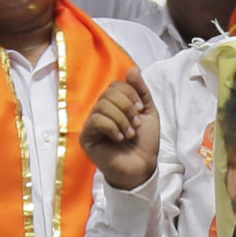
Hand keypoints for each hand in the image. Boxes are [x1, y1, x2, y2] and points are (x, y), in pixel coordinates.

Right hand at [80, 69, 159, 191]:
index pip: (116, 85)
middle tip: (136, 124)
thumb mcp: (149, 113)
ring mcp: (92, 124)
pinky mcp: (87, 137)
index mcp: (114, 105)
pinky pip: (96, 120)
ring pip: (102, 106)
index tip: (141, 110)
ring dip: (121, 119)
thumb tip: (132, 69)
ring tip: (130, 133)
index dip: (130, 94)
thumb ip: (141, 91)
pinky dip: (112, 127)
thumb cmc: (145, 143)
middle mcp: (101, 112)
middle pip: (108, 93)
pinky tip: (120, 138)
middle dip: (127, 107)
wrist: (143, 167)